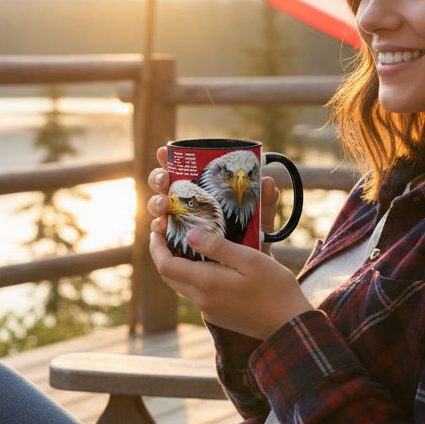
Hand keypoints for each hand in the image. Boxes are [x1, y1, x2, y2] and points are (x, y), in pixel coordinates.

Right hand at [146, 147, 281, 252]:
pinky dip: (156, 230)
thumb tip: (268, 181)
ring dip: (156, 203)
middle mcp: (184, 202)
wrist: (251, 272)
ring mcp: (177, 221)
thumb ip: (266, 202)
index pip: (180, 168)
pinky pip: (158, 234)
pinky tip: (160, 228)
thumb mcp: (261, 219)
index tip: (165, 152)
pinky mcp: (174, 242)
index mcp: (201, 188)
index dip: (168, 158)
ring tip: (165, 207)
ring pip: (157, 207)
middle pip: (161, 184)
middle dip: (158, 179)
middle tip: (166, 181)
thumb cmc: (253, 239)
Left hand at [149, 224, 310, 339]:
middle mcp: (202, 300)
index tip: (156, 230)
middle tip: (166, 233)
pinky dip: (192, 277)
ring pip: (181, 286)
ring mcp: (209, 311)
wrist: (289, 326)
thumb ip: (217, 247)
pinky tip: (206, 265)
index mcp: (207, 283)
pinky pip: (196, 294)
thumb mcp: (249, 259)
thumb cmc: (275, 289)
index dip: (156, 247)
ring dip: (177, 267)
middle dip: (163, 255)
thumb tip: (189, 235)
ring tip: (185, 245)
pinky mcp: (218, 316)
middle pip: (169, 277)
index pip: (166, 266)